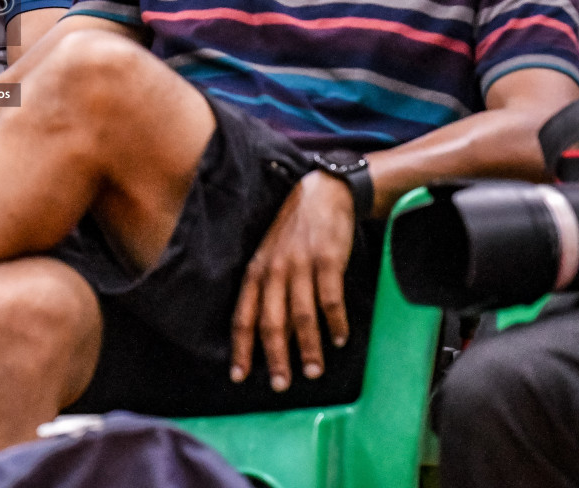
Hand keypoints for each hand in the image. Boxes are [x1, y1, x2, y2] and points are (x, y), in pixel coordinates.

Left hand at [230, 171, 355, 392]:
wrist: (323, 193)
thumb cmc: (294, 231)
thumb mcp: (270, 256)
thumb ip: (266, 290)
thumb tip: (266, 333)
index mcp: (256, 271)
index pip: (243, 315)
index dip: (240, 347)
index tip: (238, 375)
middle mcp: (274, 270)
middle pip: (271, 321)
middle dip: (275, 356)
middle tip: (280, 384)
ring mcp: (301, 265)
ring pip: (301, 316)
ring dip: (308, 347)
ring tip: (313, 370)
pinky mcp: (328, 260)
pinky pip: (330, 299)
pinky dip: (335, 323)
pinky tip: (340, 338)